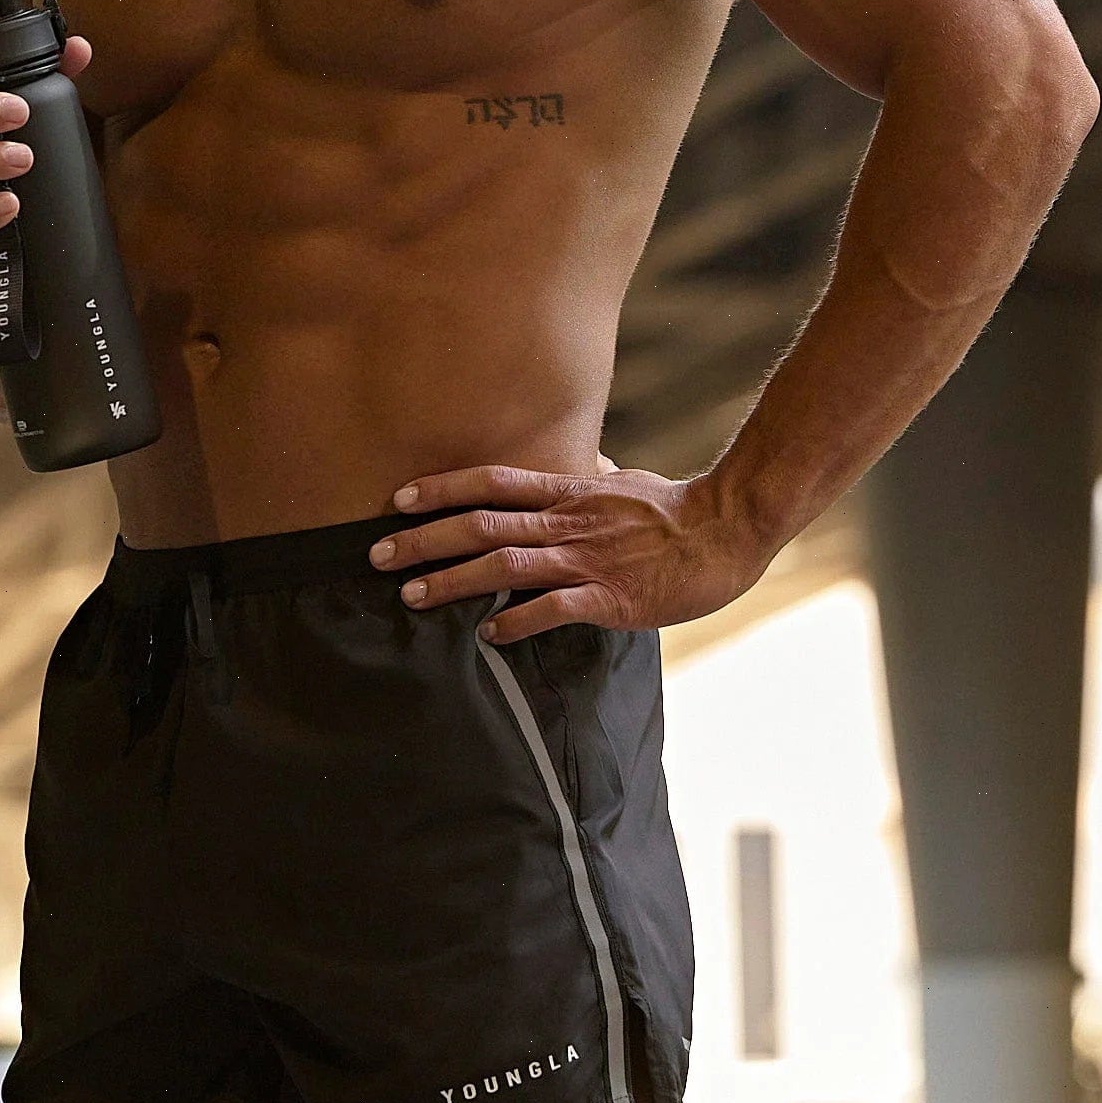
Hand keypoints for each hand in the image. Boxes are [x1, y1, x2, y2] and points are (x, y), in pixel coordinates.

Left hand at [368, 462, 758, 644]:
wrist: (725, 530)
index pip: (492, 482)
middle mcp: (567, 522)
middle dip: (424, 539)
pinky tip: (488, 636)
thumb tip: (582, 466)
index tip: (399, 500)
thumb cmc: (674, 508)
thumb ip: (591, 481)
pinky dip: (517, 621)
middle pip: (482, 524)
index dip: (442, 489)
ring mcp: (587, 559)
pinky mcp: (611, 598)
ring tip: (412, 597)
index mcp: (568, 492)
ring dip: (453, 581)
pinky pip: (554, 608)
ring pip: (505, 565)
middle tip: (376, 556)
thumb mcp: (623, 482)